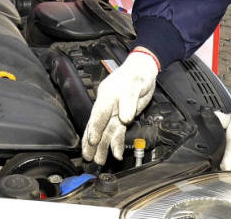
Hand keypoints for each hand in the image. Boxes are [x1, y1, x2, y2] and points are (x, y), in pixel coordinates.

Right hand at [82, 49, 158, 164]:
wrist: (143, 69)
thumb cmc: (138, 73)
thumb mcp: (135, 84)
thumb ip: (129, 101)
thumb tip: (125, 118)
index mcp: (108, 95)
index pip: (99, 114)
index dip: (95, 127)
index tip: (91, 140)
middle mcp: (108, 104)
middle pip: (98, 125)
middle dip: (91, 142)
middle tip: (87, 157)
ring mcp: (114, 111)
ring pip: (106, 131)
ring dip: (102, 146)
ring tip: (98, 161)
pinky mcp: (122, 116)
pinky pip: (117, 131)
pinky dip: (115, 143)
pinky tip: (116, 154)